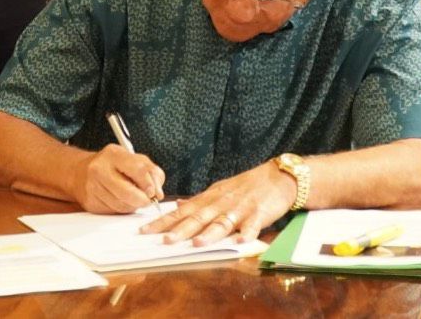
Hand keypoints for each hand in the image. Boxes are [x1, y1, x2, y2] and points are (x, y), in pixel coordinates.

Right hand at [72, 144, 164, 213]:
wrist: (81, 172)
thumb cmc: (112, 165)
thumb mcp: (133, 159)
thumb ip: (151, 172)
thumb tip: (158, 193)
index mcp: (113, 154)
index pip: (138, 170)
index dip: (149, 184)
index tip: (154, 191)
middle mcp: (100, 169)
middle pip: (128, 193)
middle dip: (143, 200)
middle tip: (148, 200)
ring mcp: (93, 187)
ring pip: (122, 206)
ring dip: (133, 206)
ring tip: (133, 198)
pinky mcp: (90, 202)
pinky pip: (113, 212)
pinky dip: (122, 209)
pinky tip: (121, 200)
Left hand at [140, 161, 296, 245]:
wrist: (277, 177)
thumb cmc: (246, 187)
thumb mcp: (218, 191)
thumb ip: (199, 201)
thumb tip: (177, 206)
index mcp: (209, 199)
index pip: (181, 212)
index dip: (162, 221)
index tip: (144, 230)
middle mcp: (221, 204)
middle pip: (198, 218)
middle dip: (180, 230)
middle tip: (164, 240)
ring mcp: (239, 209)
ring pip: (222, 222)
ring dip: (210, 233)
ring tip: (197, 243)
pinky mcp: (259, 214)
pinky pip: (252, 225)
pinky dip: (247, 233)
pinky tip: (241, 241)